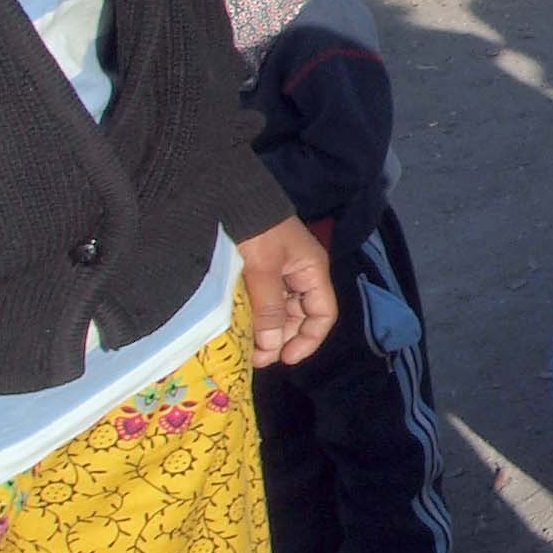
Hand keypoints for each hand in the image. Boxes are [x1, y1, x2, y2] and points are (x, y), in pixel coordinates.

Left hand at [238, 217, 337, 366]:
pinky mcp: (259, 270)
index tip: (284, 358)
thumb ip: (269, 307)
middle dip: (281, 338)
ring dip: (265, 329)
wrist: (229, 194)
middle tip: (255, 355)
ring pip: (279, 310)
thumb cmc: (255, 228)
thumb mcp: (263, 268)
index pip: (323, 314)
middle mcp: (300, 274)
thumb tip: (272, 346)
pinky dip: (254, 315)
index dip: (308, 340)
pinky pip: (262, 300)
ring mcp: (279, 272)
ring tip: (245, 345)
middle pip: (300, 316)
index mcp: (311, 270)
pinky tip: (239, 327)